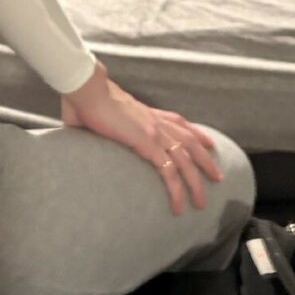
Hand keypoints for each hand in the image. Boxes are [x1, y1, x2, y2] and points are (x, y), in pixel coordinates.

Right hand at [61, 61, 224, 215]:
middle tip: (217, 176)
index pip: (178, 122)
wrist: (85, 89)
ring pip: (186, 159)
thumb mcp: (96, 114)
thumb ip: (94, 126)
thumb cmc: (83, 99)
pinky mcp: (147, 143)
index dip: (195, 132)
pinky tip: (180, 205)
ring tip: (202, 200)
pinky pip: (169, 171)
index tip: (207, 143)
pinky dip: (177, 190)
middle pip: (190, 141)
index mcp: (145, 113)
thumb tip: (77, 133)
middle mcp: (155, 121)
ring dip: (197, 181)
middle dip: (206, 159)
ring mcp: (154, 132)